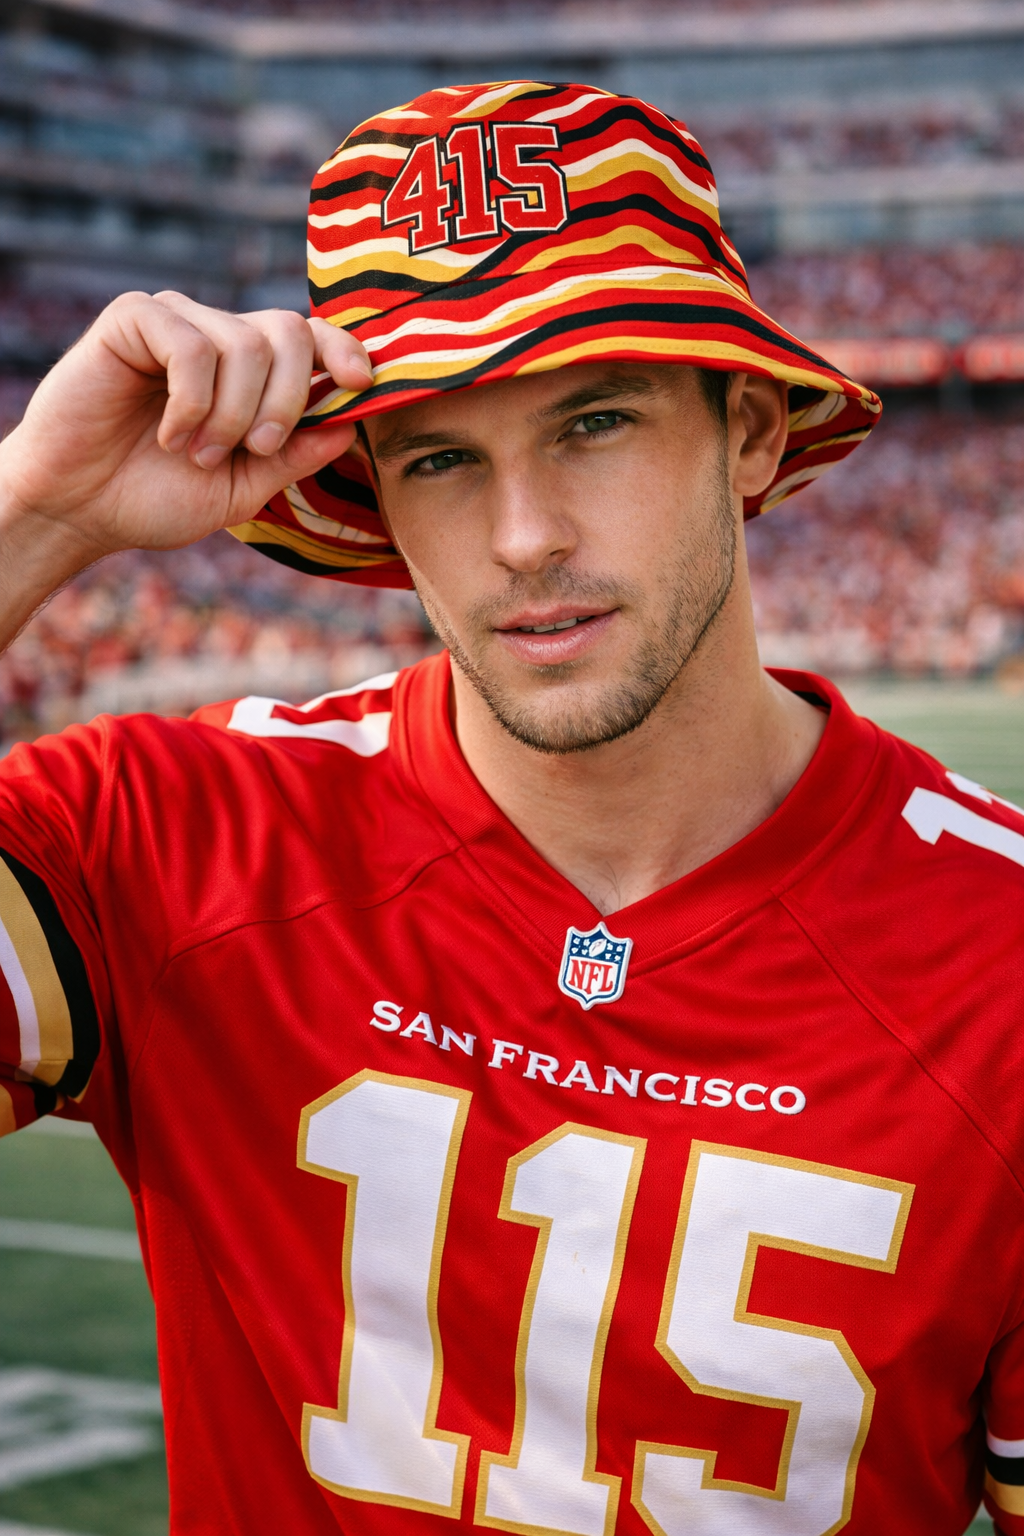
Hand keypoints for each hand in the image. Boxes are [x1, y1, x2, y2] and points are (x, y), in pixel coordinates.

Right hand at [0, 290, 370, 565]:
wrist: (80, 509)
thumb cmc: (156, 497)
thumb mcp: (244, 487)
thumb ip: (295, 455)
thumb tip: (350, 424)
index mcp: (251, 372)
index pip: (312, 336)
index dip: (344, 350)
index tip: (362, 384)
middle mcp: (219, 335)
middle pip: (289, 332)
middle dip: (287, 401)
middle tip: (253, 449)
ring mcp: (177, 321)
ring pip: (246, 344)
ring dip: (230, 414)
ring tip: (196, 453)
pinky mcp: (134, 318)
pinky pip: (193, 345)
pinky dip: (191, 402)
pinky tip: (169, 433)